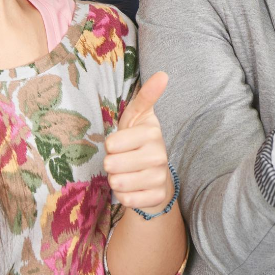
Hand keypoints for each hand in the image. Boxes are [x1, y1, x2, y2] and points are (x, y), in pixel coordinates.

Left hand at [104, 72, 173, 212]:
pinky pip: (127, 199)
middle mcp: (159, 155)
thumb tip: (163, 74)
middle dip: (112, 165)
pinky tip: (134, 188)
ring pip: (118, 183)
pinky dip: (125, 196)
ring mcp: (159, 177)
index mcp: (152, 132)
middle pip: (112, 165)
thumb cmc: (139, 142)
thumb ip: (146, 96)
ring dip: (117, 180)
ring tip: (129, 174)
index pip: (111, 144)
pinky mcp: (157, 197)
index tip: (123, 144)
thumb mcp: (137, 117)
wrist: (156, 176)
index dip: (111, 146)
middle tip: (124, 161)